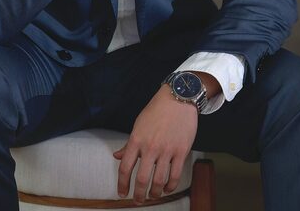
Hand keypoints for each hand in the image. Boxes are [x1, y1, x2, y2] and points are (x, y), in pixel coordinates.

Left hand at [112, 85, 197, 204]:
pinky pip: (175, 176)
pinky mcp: (181, 151)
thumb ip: (128, 144)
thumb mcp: (138, 124)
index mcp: (137, 139)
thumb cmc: (157, 110)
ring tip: (153, 196)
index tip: (122, 193)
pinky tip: (166, 188)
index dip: (122, 184)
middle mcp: (150, 147)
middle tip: (138, 200)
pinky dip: (170, 187)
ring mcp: (166, 150)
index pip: (125, 167)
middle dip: (139, 195)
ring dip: (155, 194)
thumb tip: (117, 156)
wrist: (178, 98)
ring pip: (159, 181)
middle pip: (142, 179)